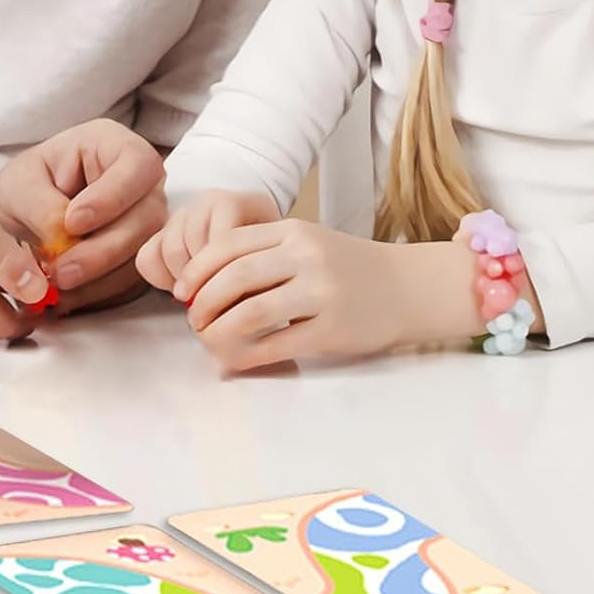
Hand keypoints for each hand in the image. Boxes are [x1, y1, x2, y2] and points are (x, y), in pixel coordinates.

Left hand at [0, 119, 165, 311]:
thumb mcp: (20, 185)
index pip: (137, 166)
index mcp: (116, 148)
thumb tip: (63, 235)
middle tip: (61, 271)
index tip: (73, 222)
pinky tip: (65, 300)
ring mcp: (146, 224)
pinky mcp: (138, 259)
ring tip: (55, 289)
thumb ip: (40, 205)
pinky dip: (97, 295)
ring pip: (142, 256)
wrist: (31, 214)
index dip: (111, 197)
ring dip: (99, 280)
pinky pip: (131, 283)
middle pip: (147, 219)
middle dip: (101, 251)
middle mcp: (143, 186)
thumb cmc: (30, 185)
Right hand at [136, 189, 281, 293]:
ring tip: (197, 293)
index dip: (220, 274)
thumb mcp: (269, 260)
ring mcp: (179, 213)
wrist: (250, 233)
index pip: (221, 240)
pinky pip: (147, 257)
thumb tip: (231, 309)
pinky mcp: (160, 230)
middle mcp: (204, 202)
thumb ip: (254, 277)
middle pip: (191, 244)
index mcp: (236, 203)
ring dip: (180, 279)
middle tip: (210, 299)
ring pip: (167, 250)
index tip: (224, 299)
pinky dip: (160, 277)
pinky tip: (179, 284)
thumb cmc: (262, 252)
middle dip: (199, 279)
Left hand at [177, 219, 425, 371]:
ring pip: (250, 313)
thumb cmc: (349, 269)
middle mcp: (307, 257)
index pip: (228, 245)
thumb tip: (201, 286)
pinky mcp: (333, 328)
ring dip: (219, 332)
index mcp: (294, 232)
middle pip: (234, 278)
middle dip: (203, 303)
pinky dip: (247, 356)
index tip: (181, 292)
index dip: (196, 271)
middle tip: (193, 321)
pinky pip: (276, 345)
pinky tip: (235, 361)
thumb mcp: (308, 244)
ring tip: (210, 340)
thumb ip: (263, 255)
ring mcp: (322, 292)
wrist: (412, 287)